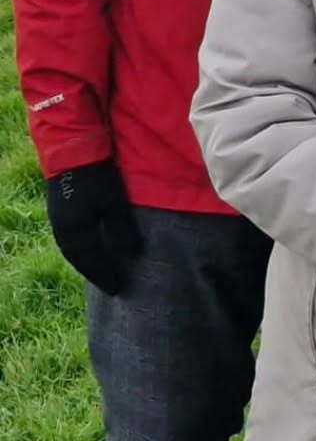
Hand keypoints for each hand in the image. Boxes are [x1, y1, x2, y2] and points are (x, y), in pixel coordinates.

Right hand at [45, 160, 141, 294]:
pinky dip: (82, 249)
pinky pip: (71, 239)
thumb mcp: (113, 201)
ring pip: (74, 250)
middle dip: (95, 272)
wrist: (73, 151)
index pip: (91, 262)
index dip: (104, 276)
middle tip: (110, 283)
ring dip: (88, 261)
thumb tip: (130, 252)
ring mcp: (59, 221)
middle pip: (80, 259)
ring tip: (102, 271)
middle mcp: (63, 231)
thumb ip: (121, 227)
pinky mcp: (61, 212)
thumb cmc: (97, 175)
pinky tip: (92, 249)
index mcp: (75, 232)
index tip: (117, 289)